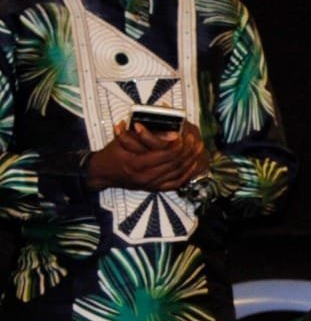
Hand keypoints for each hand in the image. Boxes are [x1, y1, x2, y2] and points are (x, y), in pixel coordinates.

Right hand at [86, 122, 208, 191]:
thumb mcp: (124, 139)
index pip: (165, 154)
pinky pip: (175, 184)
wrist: (103, 173)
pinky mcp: (154, 189)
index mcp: (137, 162)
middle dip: (187, 152)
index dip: (178, 145)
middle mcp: (145, 176)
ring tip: (198, 149)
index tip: (185, 135)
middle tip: (196, 140)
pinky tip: (192, 165)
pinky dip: (186, 174)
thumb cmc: (113, 152)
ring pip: (177, 173)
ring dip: (190, 161)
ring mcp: (150, 184)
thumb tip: (170, 132)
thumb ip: (144, 135)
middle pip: (174, 164)